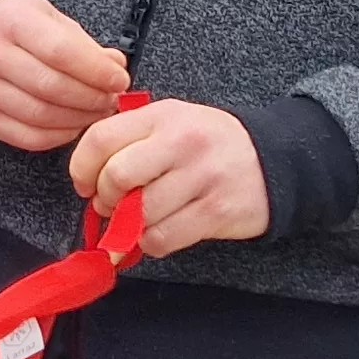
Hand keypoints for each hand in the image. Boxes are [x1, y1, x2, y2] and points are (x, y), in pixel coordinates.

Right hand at [0, 0, 127, 150]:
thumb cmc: (16, 24)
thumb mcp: (49, 17)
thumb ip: (83, 43)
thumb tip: (115, 68)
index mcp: (11, 20)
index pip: (60, 51)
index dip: (96, 71)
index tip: (119, 80)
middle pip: (51, 87)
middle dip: (91, 98)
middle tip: (111, 100)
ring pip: (40, 116)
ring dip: (78, 119)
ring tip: (96, 112)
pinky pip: (26, 137)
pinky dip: (58, 136)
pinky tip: (73, 125)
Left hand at [69, 99, 268, 257]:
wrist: (277, 158)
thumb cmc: (211, 143)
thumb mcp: (173, 122)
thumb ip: (132, 138)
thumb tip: (88, 177)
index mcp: (163, 115)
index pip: (101, 138)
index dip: (82, 168)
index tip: (84, 184)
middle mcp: (182, 142)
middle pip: (117, 176)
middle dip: (106, 198)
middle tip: (114, 204)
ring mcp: (202, 176)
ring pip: (139, 214)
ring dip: (130, 225)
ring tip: (140, 219)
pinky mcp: (216, 210)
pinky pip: (163, 238)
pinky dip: (151, 242)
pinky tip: (160, 231)